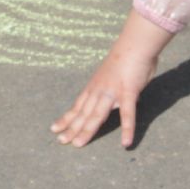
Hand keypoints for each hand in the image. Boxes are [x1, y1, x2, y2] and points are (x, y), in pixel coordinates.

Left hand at [50, 11, 170, 147]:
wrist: (134, 43)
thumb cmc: (127, 58)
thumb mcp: (113, 76)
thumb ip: (115, 90)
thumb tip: (122, 101)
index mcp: (94, 87)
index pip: (77, 106)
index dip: (66, 118)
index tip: (55, 128)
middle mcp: (99, 91)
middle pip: (83, 113)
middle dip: (71, 128)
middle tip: (60, 141)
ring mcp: (112, 92)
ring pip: (97, 115)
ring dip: (87, 131)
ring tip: (77, 145)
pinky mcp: (128, 92)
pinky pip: (128, 114)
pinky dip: (127, 129)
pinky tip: (126, 143)